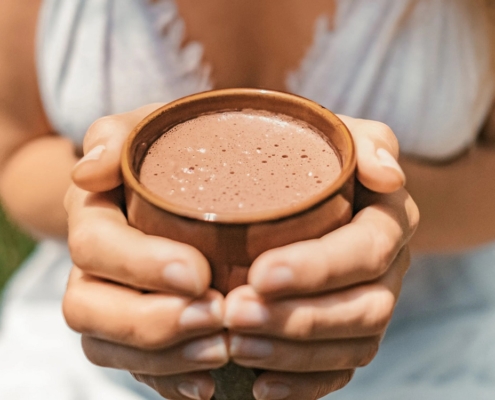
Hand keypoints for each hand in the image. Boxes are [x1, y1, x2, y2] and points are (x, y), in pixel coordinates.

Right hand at [63, 104, 227, 399]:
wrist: (182, 183)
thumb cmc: (169, 155)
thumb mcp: (151, 130)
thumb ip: (118, 136)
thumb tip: (89, 167)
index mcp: (94, 217)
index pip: (95, 247)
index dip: (139, 265)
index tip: (198, 273)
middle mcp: (94, 266)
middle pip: (89, 307)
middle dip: (150, 321)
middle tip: (215, 316)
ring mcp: (112, 302)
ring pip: (109, 346)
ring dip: (164, 356)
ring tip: (221, 351)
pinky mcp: (135, 333)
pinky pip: (138, 369)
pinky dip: (170, 380)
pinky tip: (207, 384)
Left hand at [224, 117, 418, 399]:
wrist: (308, 188)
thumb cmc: (318, 160)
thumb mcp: (340, 137)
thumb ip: (367, 143)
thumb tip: (387, 175)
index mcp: (388, 221)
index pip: (365, 250)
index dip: (318, 268)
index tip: (261, 273)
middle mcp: (387, 270)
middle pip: (363, 309)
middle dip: (299, 318)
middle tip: (236, 313)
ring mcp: (370, 305)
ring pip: (351, 346)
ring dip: (293, 354)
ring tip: (237, 344)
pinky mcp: (349, 336)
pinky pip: (339, 371)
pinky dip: (301, 384)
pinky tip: (259, 384)